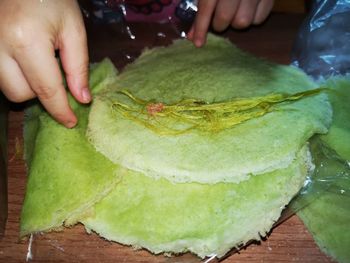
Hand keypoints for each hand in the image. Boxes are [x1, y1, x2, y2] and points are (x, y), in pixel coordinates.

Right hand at [0, 0, 89, 127]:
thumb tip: (82, 99)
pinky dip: (15, 74)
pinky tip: (26, 58)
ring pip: (6, 87)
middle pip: (20, 94)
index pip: (46, 89)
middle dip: (41, 93)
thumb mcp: (73, 29)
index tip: (71, 122)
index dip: (60, 110)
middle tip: (55, 73)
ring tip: (40, 60)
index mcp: (26, 41)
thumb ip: (78, 66)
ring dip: (27, 85)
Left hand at [187, 0, 273, 46]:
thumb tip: (188, 28)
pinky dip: (251, 19)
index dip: (201, 27)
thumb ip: (195, 2)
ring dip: (235, 23)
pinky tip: (247, 10)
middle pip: (225, 17)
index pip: (206, 6)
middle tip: (217, 21)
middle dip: (218, 24)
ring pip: (243, 22)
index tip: (197, 43)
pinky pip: (259, 19)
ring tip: (234, 13)